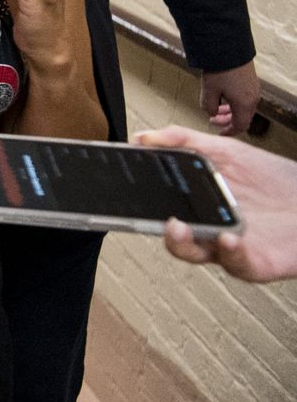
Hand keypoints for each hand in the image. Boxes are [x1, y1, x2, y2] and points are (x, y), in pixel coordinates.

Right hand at [135, 125, 296, 282]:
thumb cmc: (276, 180)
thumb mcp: (228, 152)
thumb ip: (185, 141)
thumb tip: (143, 137)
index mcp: (198, 203)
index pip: (161, 204)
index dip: (140, 201)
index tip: (125, 190)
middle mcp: (209, 227)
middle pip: (173, 235)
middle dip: (161, 229)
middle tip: (158, 216)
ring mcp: (229, 247)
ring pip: (196, 253)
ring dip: (183, 243)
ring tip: (179, 227)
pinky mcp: (254, 263)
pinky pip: (236, 264)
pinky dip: (229, 252)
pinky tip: (228, 237)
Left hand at [200, 61, 260, 135]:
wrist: (228, 46)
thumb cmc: (220, 68)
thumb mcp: (208, 91)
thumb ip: (208, 107)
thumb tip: (211, 112)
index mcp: (244, 104)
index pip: (240, 126)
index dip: (229, 131)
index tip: (220, 133)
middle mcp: (252, 98)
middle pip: (243, 117)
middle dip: (227, 120)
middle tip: (213, 119)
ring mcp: (253, 89)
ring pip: (243, 107)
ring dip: (229, 111)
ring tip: (215, 108)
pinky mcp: (250, 81)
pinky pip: (244, 98)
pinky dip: (233, 102)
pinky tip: (222, 96)